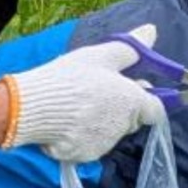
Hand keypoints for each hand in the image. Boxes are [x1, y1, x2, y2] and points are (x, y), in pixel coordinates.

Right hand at [3, 38, 164, 163]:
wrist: (31, 107)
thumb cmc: (70, 77)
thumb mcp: (101, 55)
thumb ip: (131, 48)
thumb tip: (152, 31)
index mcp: (133, 103)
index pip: (156, 110)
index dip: (146, 98)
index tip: (130, 88)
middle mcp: (123, 127)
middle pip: (133, 120)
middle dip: (122, 108)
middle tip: (98, 92)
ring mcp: (104, 144)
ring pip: (111, 133)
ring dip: (102, 121)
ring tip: (78, 105)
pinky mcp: (84, 155)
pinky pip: (91, 144)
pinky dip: (84, 134)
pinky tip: (67, 121)